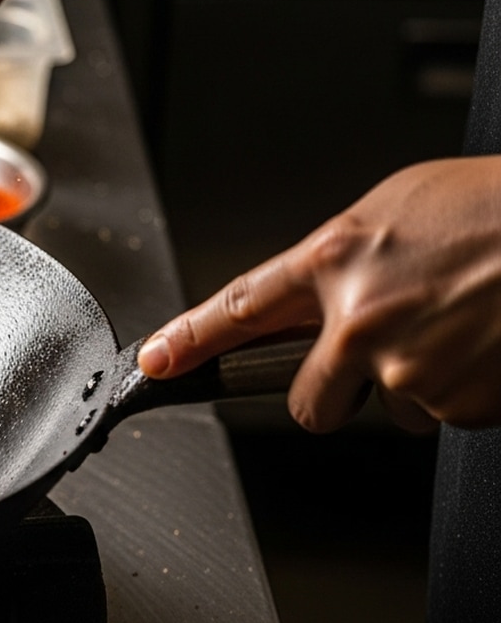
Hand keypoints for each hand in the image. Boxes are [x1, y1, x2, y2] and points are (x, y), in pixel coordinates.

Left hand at [137, 156, 500, 432]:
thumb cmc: (497, 209)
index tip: (155, 363)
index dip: (188, 340)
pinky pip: (446, 414)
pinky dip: (467, 389)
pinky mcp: (457, 405)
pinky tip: (488, 344)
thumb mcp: (402, 209)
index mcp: (338, 259)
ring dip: (419, 381)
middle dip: (334, 393)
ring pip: (390, 408)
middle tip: (381, 358)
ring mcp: (408, 369)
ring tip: (464, 324)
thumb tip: (318, 298)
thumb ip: (348, 260)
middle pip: (310, 402)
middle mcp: (360, 320)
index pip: (238, 309)